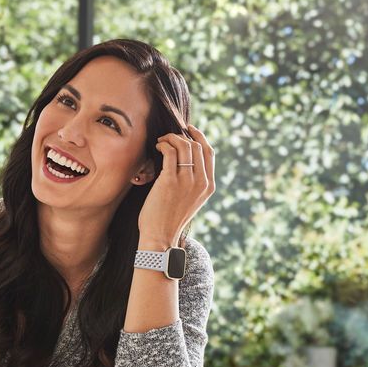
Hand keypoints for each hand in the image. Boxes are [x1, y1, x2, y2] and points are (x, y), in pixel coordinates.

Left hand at [138, 124, 215, 247]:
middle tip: (169, 137)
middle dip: (182, 136)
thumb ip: (194, 182)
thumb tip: (187, 159)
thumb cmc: (171, 218)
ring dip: (171, 138)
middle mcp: (201, 182)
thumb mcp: (191, 200)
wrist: (161, 236)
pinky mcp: (170, 181)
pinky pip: (170, 152)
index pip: (209, 153)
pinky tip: (158, 146)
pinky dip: (164, 144)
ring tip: (161, 141)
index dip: (200, 137)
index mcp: (208, 186)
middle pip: (196, 146)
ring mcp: (186, 181)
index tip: (189, 130)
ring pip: (184, 146)